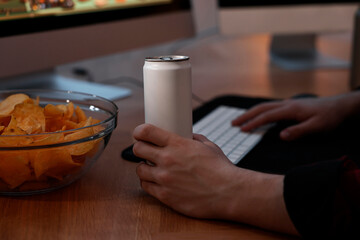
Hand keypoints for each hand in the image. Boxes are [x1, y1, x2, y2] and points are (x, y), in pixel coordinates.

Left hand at [132, 124, 297, 234]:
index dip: (139, 132)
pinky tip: (157, 182)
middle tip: (146, 152)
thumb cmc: (221, 169)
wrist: (228, 193)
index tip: (139, 134)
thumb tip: (187, 136)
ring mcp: (164, 179)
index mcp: (177, 144)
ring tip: (153, 169)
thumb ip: (194, 139)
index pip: (146, 132)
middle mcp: (167, 160)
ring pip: (139, 170)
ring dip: (145, 168)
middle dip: (140, 149)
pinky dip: (149, 183)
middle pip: (138, 150)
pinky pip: (146, 187)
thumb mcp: (209, 146)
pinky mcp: (165, 195)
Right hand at [232, 93, 359, 140]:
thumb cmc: (329, 117)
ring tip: (240, 120)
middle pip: (261, 108)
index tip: (242, 130)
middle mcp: (286, 104)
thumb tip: (280, 136)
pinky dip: (259, 111)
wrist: (339, 106)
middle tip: (233, 123)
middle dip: (246, 116)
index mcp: (290, 109)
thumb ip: (298, 131)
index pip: (267, 116)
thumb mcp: (317, 127)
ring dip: (251, 112)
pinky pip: (270, 107)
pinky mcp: (290, 106)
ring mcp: (288, 104)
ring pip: (264, 106)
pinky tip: (258, 116)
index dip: (253, 123)